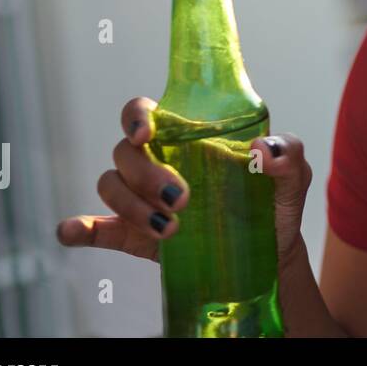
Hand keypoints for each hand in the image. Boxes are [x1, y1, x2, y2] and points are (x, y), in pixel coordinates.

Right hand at [56, 96, 312, 267]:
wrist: (271, 252)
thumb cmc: (275, 199)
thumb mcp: (293, 172)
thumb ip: (287, 152)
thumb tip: (263, 151)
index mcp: (188, 136)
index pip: (145, 112)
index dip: (136, 116)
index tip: (147, 132)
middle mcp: (158, 161)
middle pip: (125, 152)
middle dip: (146, 173)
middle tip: (182, 198)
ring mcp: (143, 198)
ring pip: (111, 186)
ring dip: (132, 205)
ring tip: (171, 228)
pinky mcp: (134, 234)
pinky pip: (97, 227)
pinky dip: (80, 228)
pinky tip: (73, 232)